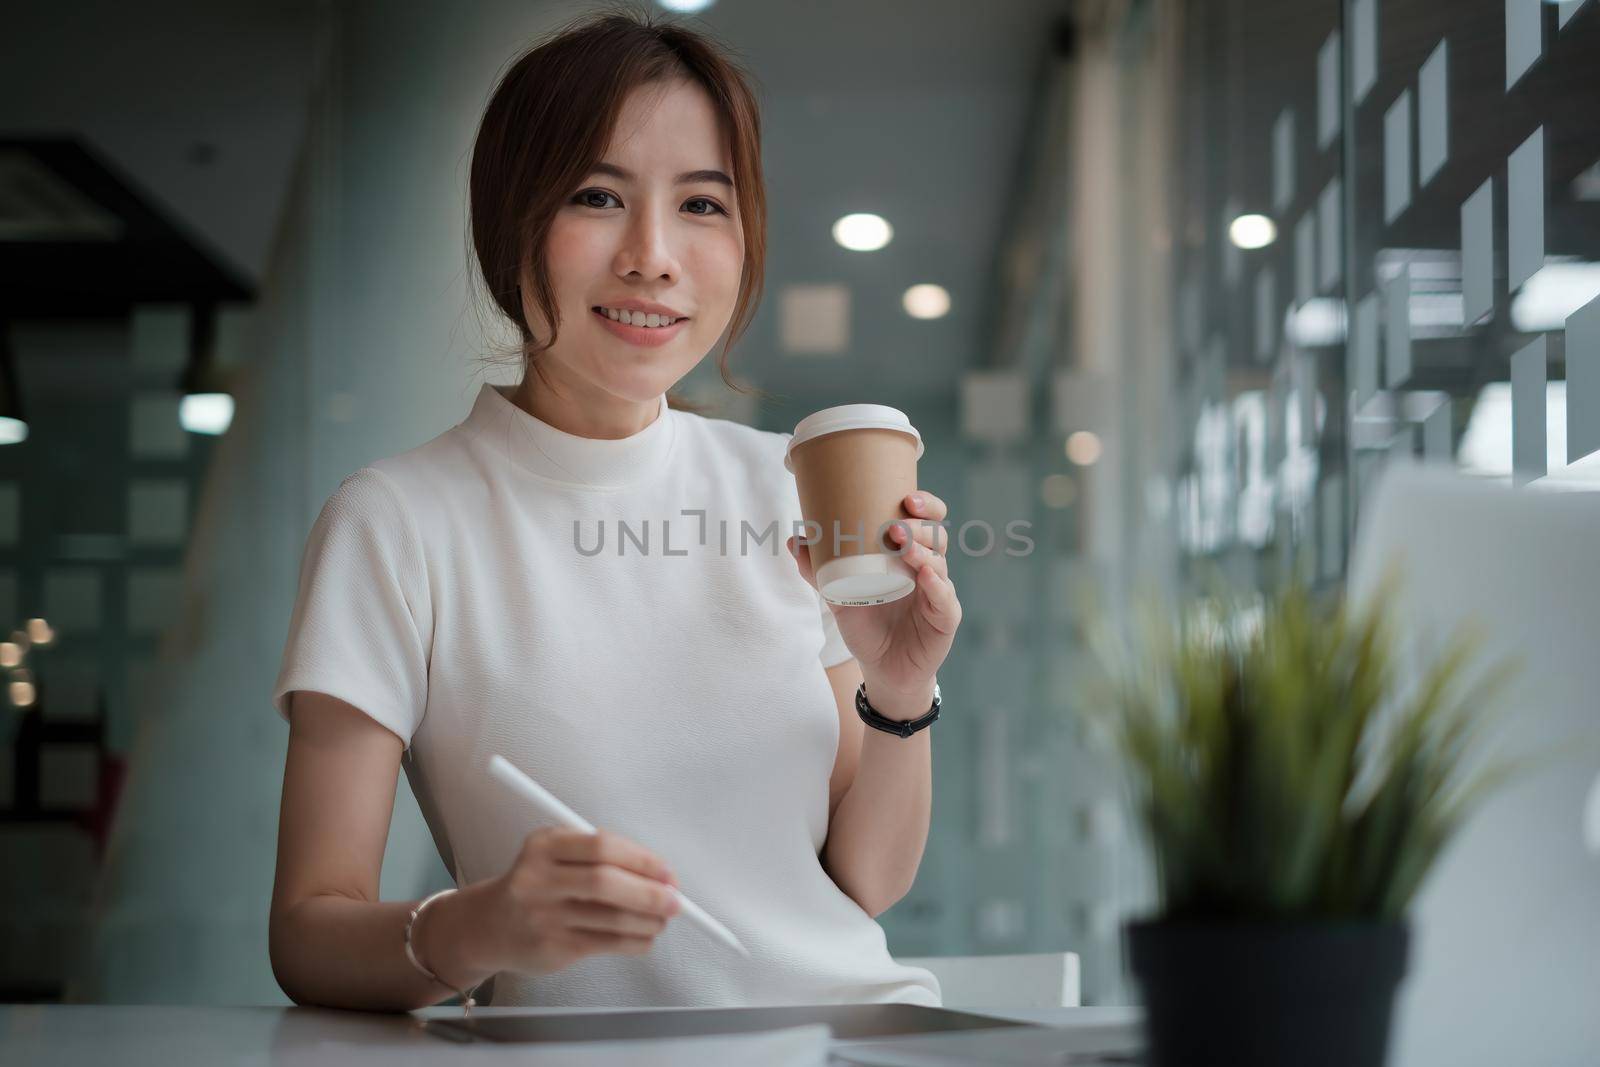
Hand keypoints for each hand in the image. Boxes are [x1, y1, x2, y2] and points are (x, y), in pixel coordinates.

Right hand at [458, 827, 681, 977]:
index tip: (665, 872)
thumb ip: (600, 855)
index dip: (642, 859)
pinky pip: (605, 944)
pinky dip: (634, 941)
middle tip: (674, 900)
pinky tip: (643, 937)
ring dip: (647, 921)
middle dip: (649, 893)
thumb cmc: (536, 884)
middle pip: (605, 882)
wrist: (489, 926)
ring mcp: (543, 916)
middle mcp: (538, 879)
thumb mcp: (556, 854)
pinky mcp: (552, 947)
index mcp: (544, 846)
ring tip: (662, 919)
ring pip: (609, 918)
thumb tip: (658, 874)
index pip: (602, 846)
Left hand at [787, 491, 961, 711]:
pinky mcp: (945, 619)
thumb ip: (818, 570)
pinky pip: (946, 599)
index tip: (907, 497)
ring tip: (902, 545)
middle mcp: (928, 569)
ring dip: (922, 551)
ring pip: (939, 563)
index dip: (925, 505)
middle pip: (937, 536)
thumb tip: (794, 539)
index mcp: (908, 555)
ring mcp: (939, 593)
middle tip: (895, 525)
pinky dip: (937, 585)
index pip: (926, 521)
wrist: (882, 670)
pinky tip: (925, 575)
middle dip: (921, 525)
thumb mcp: (838, 596)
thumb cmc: (867, 627)